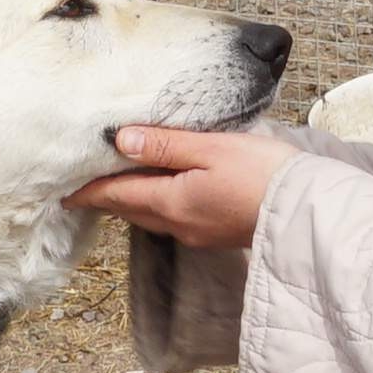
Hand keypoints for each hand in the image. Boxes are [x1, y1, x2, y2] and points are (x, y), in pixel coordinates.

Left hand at [70, 126, 282, 254]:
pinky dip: (160, 200)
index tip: (63, 190)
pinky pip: (175, 215)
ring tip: (120, 180)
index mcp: (172, 203)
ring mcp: (199, 232)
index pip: (117, 196)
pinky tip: (166, 186)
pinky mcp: (218, 231)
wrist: (310, 214)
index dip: (88, 192)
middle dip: (108, 195)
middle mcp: (179, 224)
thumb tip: (121, 140)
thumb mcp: (213, 149)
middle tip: (85, 182)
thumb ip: (166, 145)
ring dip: (134, 198)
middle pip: (132, 208)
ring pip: (153, 213)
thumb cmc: (265, 175)